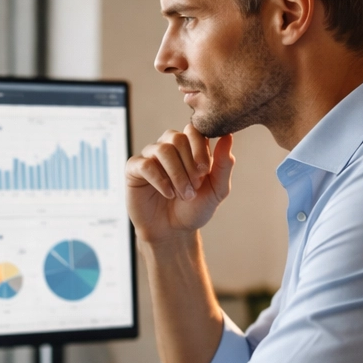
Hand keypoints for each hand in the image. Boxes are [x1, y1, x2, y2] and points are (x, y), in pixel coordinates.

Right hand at [125, 125, 234, 245]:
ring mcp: (150, 157)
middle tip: (194, 187)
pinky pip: (145, 164)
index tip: (205, 171)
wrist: (173, 232)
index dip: (200, 148)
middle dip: (189, 165)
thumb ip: (224, 164)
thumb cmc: (194, 209)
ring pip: (162, 150)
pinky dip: (160, 180)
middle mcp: (168, 147)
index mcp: (189, 147)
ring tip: (183, 194)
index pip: (193, 130)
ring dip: (176, 174)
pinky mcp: (134, 169)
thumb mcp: (217, 190)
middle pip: (177, 138)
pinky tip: (168, 194)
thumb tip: (228, 137)